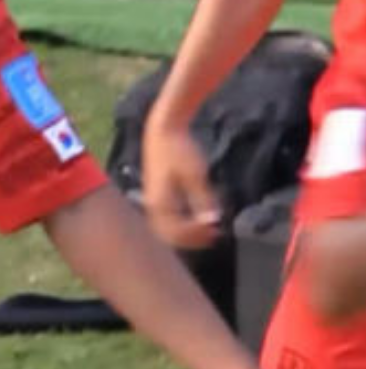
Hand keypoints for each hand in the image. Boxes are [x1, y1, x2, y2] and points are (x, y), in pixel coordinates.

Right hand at [142, 121, 221, 248]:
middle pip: (169, 234)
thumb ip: (203, 200)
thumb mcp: (194, 174)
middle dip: (192, 238)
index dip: (196, 236)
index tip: (215, 230)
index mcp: (159, 202)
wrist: (163, 130)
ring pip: (167, 228)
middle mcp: (152, 205)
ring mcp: (153, 200)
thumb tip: (212, 222)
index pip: (176, 232)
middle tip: (214, 235)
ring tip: (207, 230)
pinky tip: (196, 220)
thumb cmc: (177, 149)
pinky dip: (181, 224)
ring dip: (187, 233)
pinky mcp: (157, 195)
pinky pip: (167, 219)